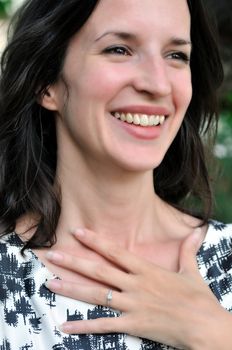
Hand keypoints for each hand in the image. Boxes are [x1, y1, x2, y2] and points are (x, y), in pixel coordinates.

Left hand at [45, 228, 231, 349]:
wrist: (205, 327)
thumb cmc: (198, 299)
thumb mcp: (191, 271)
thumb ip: (187, 251)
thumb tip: (197, 232)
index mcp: (147, 270)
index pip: (115, 252)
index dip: (95, 241)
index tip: (77, 233)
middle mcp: (135, 285)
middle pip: (99, 271)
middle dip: (74, 261)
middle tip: (53, 255)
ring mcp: (132, 305)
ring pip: (96, 295)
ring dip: (72, 289)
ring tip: (51, 283)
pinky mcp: (133, 325)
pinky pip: (104, 326)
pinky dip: (84, 326)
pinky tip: (66, 326)